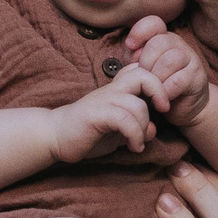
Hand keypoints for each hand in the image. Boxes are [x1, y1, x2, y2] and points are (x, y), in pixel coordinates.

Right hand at [46, 66, 170, 162]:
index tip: (161, 105)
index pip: (141, 70)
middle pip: (143, 75)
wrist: (55, 136)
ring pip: (137, 104)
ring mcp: (102, 101)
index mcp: (117, 89)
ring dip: (144, 127)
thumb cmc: (86, 132)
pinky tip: (133, 147)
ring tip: (138, 143)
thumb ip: (136, 127)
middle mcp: (111, 90)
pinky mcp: (95, 115)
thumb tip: (154, 130)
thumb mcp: (117, 129)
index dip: (158, 83)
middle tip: (162, 111)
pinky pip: (124, 119)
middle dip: (159, 92)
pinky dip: (135, 135)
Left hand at [124, 16, 212, 126]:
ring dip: (156, 78)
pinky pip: (177, 81)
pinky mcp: (197, 76)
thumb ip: (134, 58)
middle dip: (145, 64)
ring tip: (153, 90)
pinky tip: (162, 98)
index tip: (130, 47)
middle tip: (144, 79)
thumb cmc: (157, 85)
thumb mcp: (141, 69)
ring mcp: (190, 58)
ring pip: (169, 61)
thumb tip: (134, 52)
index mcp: (162, 38)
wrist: (182, 105)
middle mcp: (177, 44)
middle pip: (158, 43)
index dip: (139, 32)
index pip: (153, 23)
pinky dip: (166, 91)